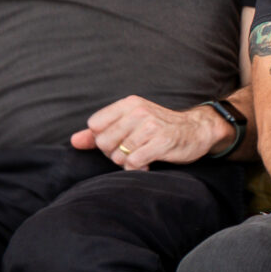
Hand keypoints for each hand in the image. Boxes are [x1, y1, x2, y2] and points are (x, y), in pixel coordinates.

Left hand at [70, 96, 225, 169]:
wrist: (196, 130)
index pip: (95, 125)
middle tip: (131, 151)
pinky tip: (147, 163)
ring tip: (142, 156)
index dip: (102, 138)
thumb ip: (101, 131)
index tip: (119, 140)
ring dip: (128, 162)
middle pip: (104, 142)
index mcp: (129, 104)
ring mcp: (151, 126)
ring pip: (118, 155)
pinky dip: (137, 168)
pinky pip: (133, 163)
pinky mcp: (161, 142)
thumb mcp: (131, 123)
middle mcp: (139, 111)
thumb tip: (74, 141)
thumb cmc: (160, 127)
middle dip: (114, 153)